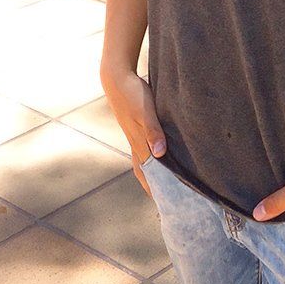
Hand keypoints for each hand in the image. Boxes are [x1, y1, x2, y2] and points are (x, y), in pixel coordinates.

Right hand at [101, 68, 166, 196]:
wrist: (117, 78)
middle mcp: (136, 143)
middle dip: (155, 186)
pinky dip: (153, 157)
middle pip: (146, 172)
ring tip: (165, 182)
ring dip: (154, 172)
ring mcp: (134, 135)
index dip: (156, 191)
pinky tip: (160, 155)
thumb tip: (161, 154)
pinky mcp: (136, 126)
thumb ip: (153, 131)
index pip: (149, 175)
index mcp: (139, 144)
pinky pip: (146, 148)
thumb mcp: (146, 112)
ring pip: (145, 161)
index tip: (166, 206)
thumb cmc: (133, 94)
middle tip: (168, 200)